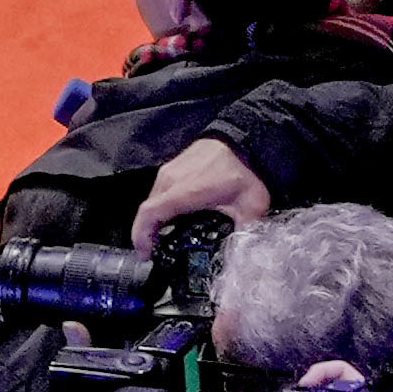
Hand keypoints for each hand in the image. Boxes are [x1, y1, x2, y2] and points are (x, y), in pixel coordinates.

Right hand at [134, 139, 279, 248]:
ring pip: (152, 200)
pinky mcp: (174, 165)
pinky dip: (162, 205)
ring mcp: (170, 170)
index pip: (149, 215)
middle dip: (147, 233)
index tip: (146, 254)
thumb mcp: (251, 206)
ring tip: (166, 234)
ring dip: (155, 219)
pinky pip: (160, 190)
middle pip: (147, 211)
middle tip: (156, 250)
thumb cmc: (246, 168)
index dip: (141, 237)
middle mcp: (170, 180)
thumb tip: (243, 255)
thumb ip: (244, 233)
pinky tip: (177, 213)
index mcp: (184, 191)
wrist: (248, 136)